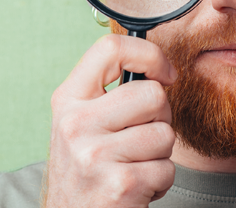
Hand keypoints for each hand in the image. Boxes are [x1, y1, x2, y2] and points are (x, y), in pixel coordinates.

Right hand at [44, 34, 177, 207]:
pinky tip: (135, 187)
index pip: (110, 48)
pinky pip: (167, 169)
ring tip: (134, 165)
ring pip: (165, 134)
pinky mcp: (119, 185)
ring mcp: (95, 155)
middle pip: (153, 94)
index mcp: (68, 100)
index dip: (149, 54)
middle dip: (161, 117)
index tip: (165, 73)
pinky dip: (160, 182)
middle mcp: (75, 124)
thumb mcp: (81, 123)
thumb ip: (109, 92)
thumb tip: (158, 66)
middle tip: (143, 137)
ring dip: (160, 154)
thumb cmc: (85, 170)